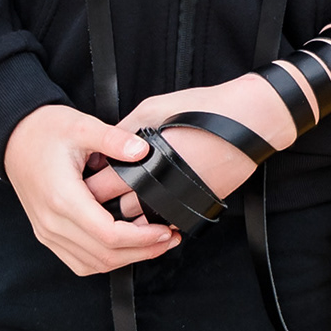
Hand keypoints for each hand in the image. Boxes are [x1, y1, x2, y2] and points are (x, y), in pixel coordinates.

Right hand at [6, 104, 174, 274]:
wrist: (14, 137)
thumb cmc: (44, 131)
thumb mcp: (82, 126)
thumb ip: (114, 139)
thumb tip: (143, 151)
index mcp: (63, 198)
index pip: (108, 235)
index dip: (141, 239)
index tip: (164, 230)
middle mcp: (52, 222)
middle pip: (104, 255)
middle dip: (142, 252)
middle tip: (168, 239)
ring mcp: (47, 232)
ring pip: (91, 264)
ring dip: (125, 259)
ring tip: (153, 244)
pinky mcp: (47, 234)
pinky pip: (78, 261)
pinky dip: (104, 260)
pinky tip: (126, 247)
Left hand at [87, 76, 301, 207]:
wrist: (248, 123)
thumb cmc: (203, 110)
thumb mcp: (151, 109)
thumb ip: (123, 131)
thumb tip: (103, 148)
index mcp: (142, 164)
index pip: (100, 188)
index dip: (86, 186)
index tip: (82, 181)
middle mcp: (158, 189)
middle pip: (115, 211)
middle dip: (102, 204)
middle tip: (95, 194)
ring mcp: (179, 203)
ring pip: (140, 222)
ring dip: (129, 213)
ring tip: (121, 200)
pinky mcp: (196, 209)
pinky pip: (166, 221)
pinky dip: (155, 217)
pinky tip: (151, 203)